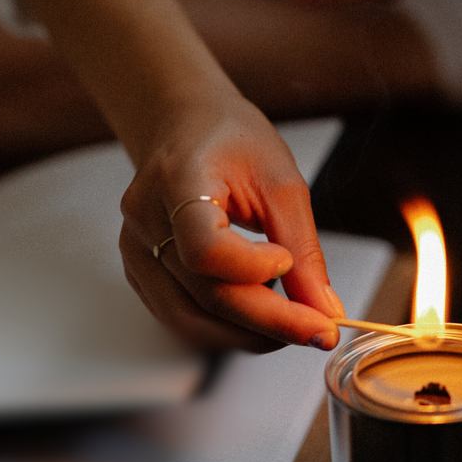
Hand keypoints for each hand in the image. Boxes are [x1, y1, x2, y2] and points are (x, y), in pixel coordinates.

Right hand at [118, 100, 344, 352]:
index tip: (289, 263)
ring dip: (249, 334)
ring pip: (191, 319)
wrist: (184, 126)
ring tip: (295, 325)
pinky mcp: (140, 273)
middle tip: (320, 329)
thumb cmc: (229, 139)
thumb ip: (303, 248)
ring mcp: (136, 251)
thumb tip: (324, 308)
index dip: (251, 269)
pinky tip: (260, 315)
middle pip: (205, 294)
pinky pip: (183, 317)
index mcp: (177, 180)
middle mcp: (145, 220)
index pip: (205, 247)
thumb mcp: (280, 180)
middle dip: (270, 321)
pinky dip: (227, 327)